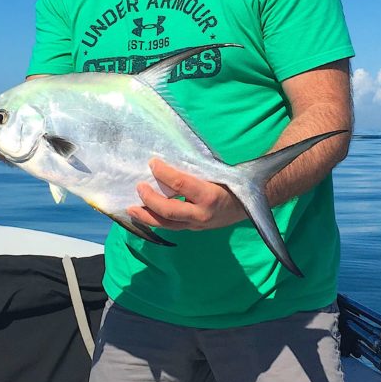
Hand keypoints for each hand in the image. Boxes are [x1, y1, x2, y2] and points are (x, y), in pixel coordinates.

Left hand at [127, 158, 246, 230]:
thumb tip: (173, 152)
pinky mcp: (193, 228)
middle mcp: (201, 214)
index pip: (180, 184)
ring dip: (147, 216)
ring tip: (130, 208)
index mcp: (209, 196)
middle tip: (139, 186)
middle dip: (150, 200)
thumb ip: (199, 167)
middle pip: (169, 211)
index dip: (164, 173)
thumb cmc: (235, 183)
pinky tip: (143, 214)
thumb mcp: (220, 172)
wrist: (250, 206)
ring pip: (167, 224)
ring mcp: (196, 225)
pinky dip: (156, 220)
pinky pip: (171, 226)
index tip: (153, 162)